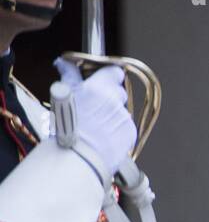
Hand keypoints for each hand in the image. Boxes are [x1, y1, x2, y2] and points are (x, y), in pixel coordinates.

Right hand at [52, 58, 136, 177]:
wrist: (78, 157)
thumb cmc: (67, 128)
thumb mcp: (64, 98)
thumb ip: (69, 77)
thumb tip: (65, 63)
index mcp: (99, 88)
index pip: (115, 71)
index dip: (109, 75)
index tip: (103, 79)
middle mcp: (115, 101)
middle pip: (119, 91)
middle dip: (109, 97)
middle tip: (95, 106)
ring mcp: (124, 117)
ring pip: (122, 111)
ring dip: (112, 115)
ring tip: (97, 126)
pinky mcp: (131, 133)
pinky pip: (126, 126)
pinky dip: (118, 129)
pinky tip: (105, 136)